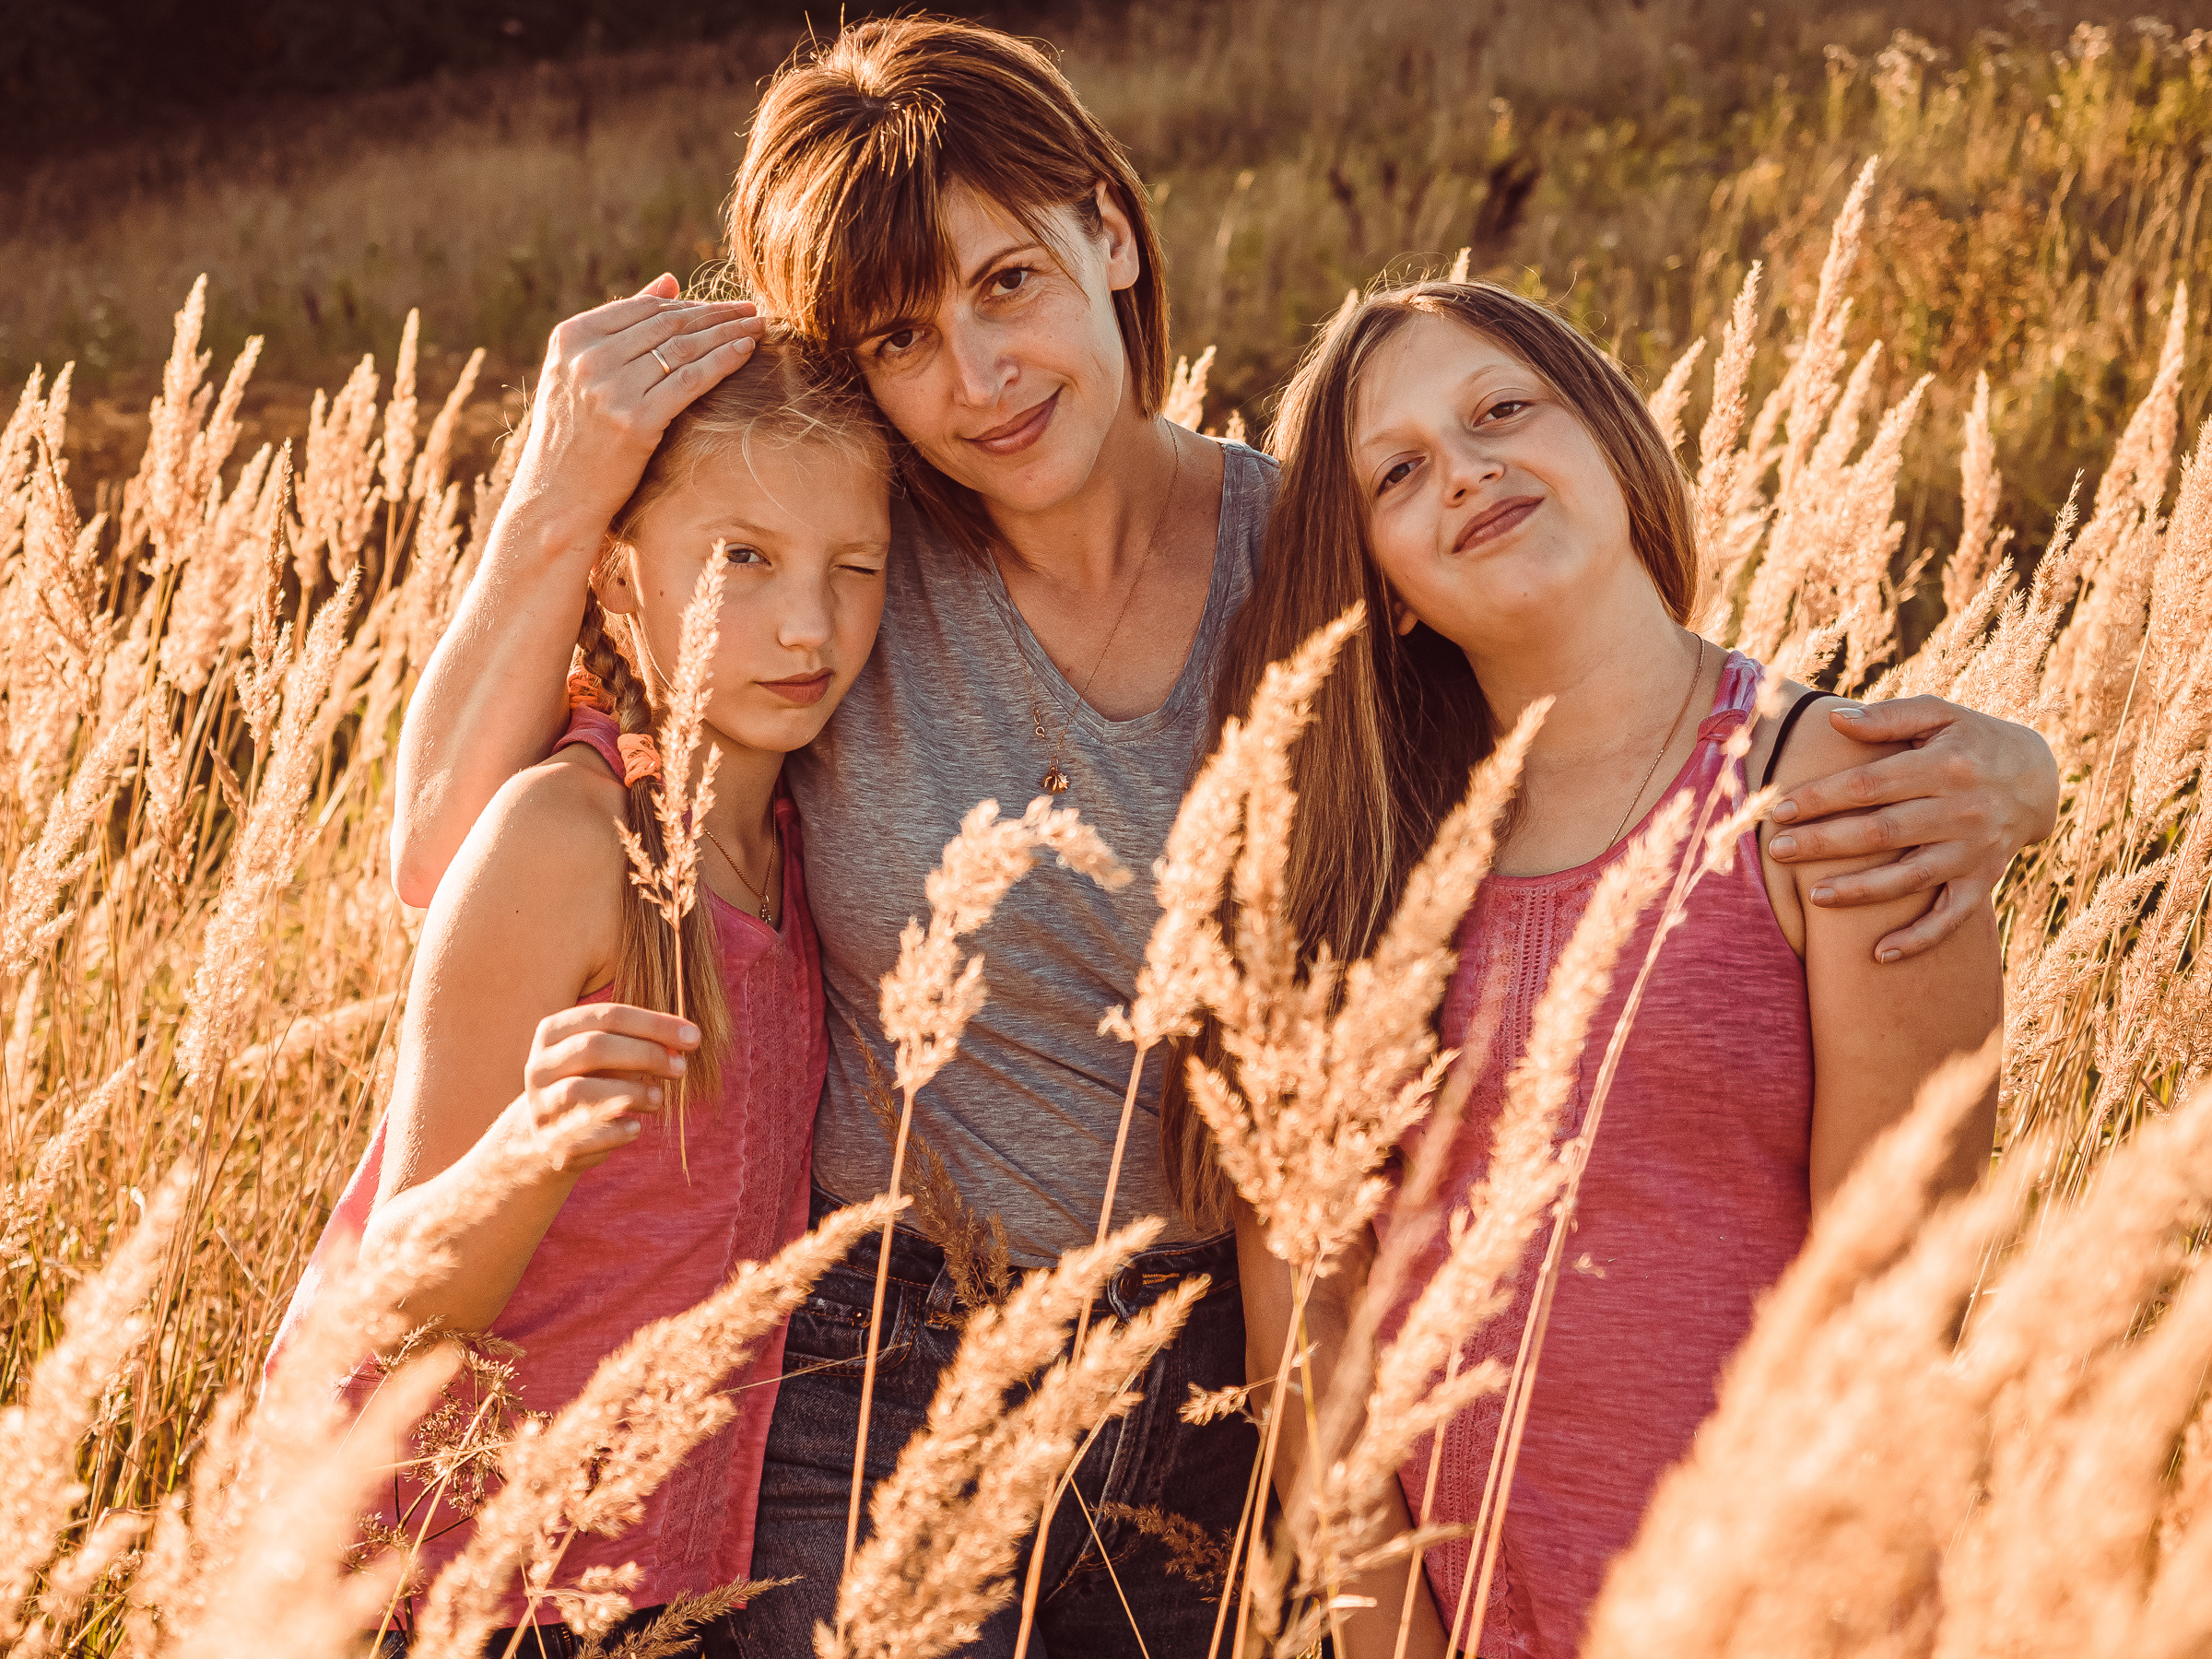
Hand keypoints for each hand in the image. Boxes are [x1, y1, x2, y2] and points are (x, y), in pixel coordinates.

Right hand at [504, 273, 765, 554]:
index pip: (643, 308)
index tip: (723, 305)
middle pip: (667, 323)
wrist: (557, 497)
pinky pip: (690, 380)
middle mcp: (587, 358)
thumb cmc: (575, 436)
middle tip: (751, 309)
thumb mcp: (581, 373)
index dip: (690, 304)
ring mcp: (610, 389)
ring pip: (683, 348)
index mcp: (570, 337)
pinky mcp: (635, 420)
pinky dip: (723, 361)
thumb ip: (623, 326)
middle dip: (716, 314)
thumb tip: (670, 280)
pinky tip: (746, 351)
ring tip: (758, 325)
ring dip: (727, 332)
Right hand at [520, 1002, 698, 1171]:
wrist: (550, 1136)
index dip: (655, 1024)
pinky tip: (635, 1127)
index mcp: (554, 1031)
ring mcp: (540, 1104)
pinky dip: (616, 1130)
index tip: (693, 1036)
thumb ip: (642, 1042)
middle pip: (594, 1047)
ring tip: (658, 1099)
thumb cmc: (593, 1082)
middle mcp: (539, 1065)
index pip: (608, 1015)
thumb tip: (686, 1039)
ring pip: (582, 1090)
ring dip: (631, 1093)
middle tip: (681, 1068)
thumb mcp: (612, 1055)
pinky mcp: (550, 1142)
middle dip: (646, 1054)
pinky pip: (585, 1134)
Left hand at [1765, 696, 2057, 960]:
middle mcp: (1962, 811)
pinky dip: (1919, 939)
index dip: (1821, 798)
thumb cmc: (1972, 740)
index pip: (1869, 785)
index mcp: (1945, 766)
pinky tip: (1879, 955)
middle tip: (1777, 851)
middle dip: (1824, 843)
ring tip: (1812, 896)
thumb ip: (1888, 717)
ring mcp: (1974, 850)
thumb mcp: (1940, 714)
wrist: (2040, 777)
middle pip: (1881, 832)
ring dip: (1860, 891)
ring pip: (1909, 879)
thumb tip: (1835, 720)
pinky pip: (1952, 917)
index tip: (1780, 809)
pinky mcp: (1984, 879)